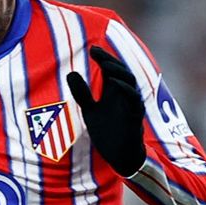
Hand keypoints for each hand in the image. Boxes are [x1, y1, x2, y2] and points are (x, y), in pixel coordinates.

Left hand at [66, 45, 147, 177]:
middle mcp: (124, 95)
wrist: (120, 155)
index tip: (92, 49)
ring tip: (104, 63)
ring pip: (130, 81)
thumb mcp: (90, 111)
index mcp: (114, 92)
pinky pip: (134, 100)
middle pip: (121, 71)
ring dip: (118, 71)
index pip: (112, 69)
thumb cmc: (108, 131)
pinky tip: (114, 82)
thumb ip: (83, 94)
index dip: (104, 58)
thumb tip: (70, 73)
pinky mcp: (135, 116)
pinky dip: (125, 89)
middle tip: (96, 51)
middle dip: (110, 60)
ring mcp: (131, 104)